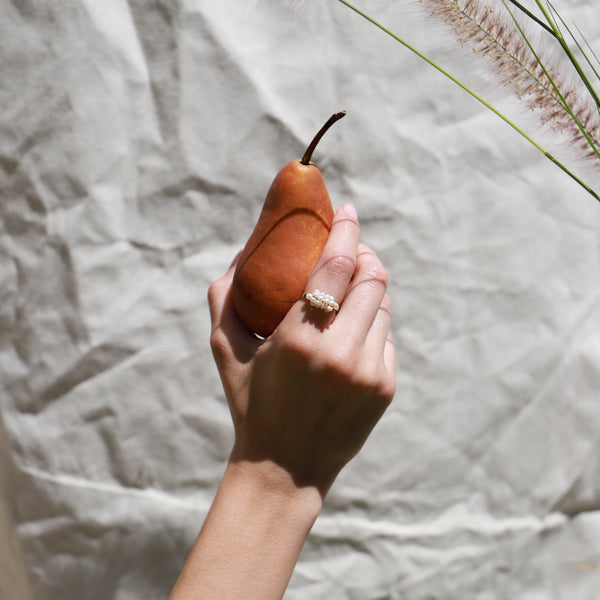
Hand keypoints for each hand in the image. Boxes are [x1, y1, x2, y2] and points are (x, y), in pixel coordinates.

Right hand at [208, 203, 395, 495]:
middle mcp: (341, 352)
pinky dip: (373, 320)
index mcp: (299, 338)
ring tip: (349, 288)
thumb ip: (225, 298)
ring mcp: (369, 371)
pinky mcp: (386, 387)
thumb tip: (239, 255)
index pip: (337, 265)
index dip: (346, 231)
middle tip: (351, 248)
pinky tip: (353, 327)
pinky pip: (388, 335)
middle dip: (365, 254)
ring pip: (384, 304)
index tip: (346, 210)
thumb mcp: (227, 351)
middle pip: (373, 277)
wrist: (286, 469)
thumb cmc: (251, 404)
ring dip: (370, 286)